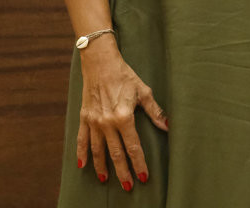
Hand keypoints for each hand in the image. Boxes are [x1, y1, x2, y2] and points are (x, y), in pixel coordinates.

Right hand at [76, 40, 168, 190]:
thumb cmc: (125, 75)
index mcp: (124, 117)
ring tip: (106, 180)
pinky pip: (82, 139)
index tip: (144, 176)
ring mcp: (93, 122)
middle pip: (116, 153)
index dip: (139, 163)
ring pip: (98, 150)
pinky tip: (82, 165)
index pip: (133, 147)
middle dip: (122, 172)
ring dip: (102, 166)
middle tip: (128, 186)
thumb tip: (168, 126)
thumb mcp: (144, 91)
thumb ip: (155, 111)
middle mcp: (107, 123)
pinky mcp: (84, 118)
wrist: (100, 63)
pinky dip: (82, 153)